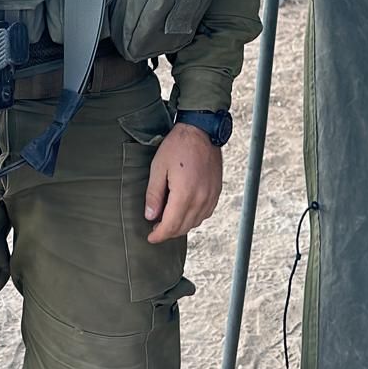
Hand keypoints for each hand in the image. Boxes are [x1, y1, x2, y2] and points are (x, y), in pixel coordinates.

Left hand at [143, 123, 223, 243]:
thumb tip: (150, 216)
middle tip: (156, 229)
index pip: (171, 225)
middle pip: (184, 227)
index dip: (159, 235)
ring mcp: (211, 196)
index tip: (151, 238)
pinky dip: (193, 218)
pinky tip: (184, 211)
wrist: (202, 130)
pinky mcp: (216, 191)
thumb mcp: (158, 168)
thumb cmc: (178, 146)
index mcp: (185, 194)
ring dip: (181, 226)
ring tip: (168, 220)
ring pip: (195, 222)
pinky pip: (205, 213)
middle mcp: (201, 198)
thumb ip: (154, 195)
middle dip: (169, 232)